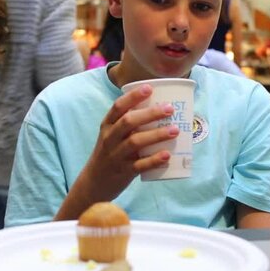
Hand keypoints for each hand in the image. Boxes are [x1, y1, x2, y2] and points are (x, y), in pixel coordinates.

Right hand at [83, 84, 179, 199]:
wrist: (94, 182)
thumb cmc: (110, 153)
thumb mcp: (112, 135)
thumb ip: (129, 123)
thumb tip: (160, 107)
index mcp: (107, 126)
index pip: (118, 107)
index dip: (133, 97)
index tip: (149, 88)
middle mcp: (110, 138)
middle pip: (129, 122)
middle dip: (150, 113)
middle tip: (170, 108)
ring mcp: (116, 156)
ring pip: (135, 142)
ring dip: (157, 134)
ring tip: (175, 130)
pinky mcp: (124, 172)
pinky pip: (140, 165)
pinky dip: (154, 160)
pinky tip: (167, 155)